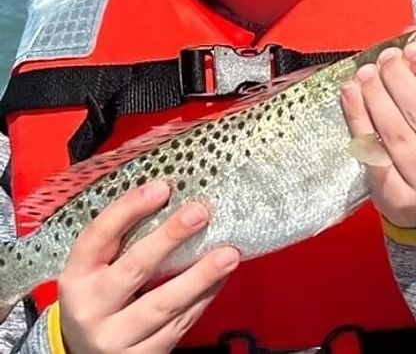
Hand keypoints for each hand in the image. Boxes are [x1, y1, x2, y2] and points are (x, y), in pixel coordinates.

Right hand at [58, 181, 239, 353]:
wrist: (84, 352)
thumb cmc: (99, 293)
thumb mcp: (97, 267)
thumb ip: (124, 239)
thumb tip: (171, 196)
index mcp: (76, 275)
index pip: (98, 236)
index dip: (129, 209)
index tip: (162, 188)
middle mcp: (91, 307)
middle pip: (134, 268)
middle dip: (170, 237)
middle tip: (200, 213)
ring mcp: (114, 337)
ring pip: (164, 303)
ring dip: (201, 276)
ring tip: (228, 253)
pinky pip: (178, 326)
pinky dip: (203, 299)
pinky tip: (220, 278)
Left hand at [341, 43, 415, 228]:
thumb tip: (412, 35)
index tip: (414, 48)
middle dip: (399, 79)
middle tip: (386, 57)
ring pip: (397, 134)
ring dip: (376, 96)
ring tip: (366, 72)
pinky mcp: (399, 201)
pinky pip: (374, 154)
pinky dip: (358, 119)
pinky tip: (351, 95)